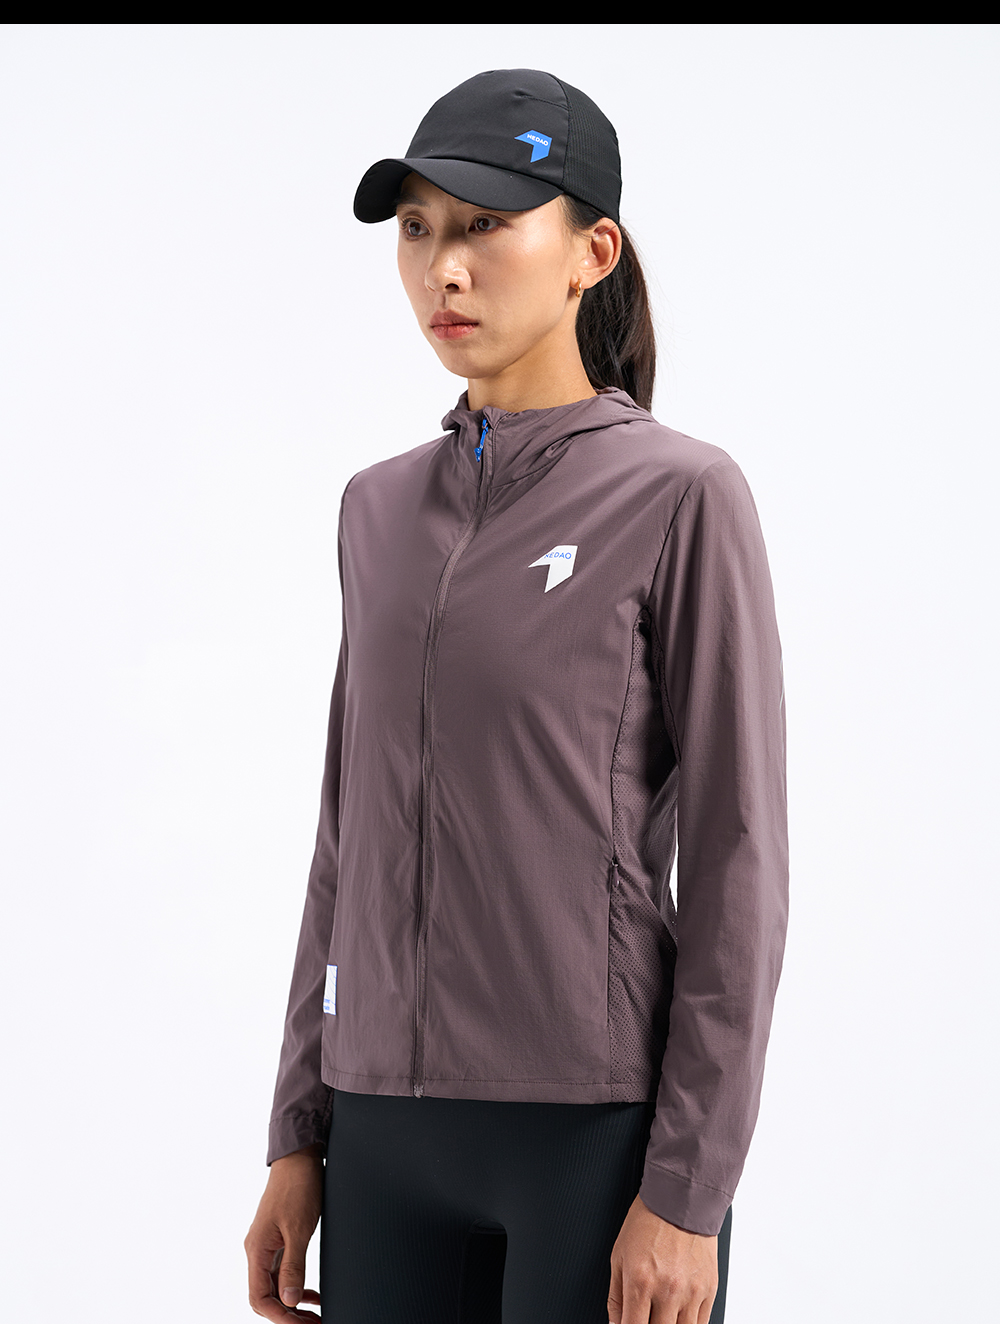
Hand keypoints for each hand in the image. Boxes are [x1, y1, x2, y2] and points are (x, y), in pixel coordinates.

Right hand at [245, 1144, 324, 1319]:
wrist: (299, 1156)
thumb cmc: (298, 1186)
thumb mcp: (299, 1228)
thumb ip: (293, 1266)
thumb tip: (290, 1301)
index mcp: (257, 1249)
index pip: (259, 1298)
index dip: (279, 1317)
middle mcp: (258, 1250)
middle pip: (264, 1297)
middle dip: (287, 1315)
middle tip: (313, 1323)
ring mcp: (267, 1245)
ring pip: (274, 1286)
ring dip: (292, 1304)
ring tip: (315, 1315)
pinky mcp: (278, 1239)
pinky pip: (281, 1272)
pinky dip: (295, 1286)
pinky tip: (311, 1294)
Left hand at [608, 1193, 718, 1323]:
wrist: (680, 1197)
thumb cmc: (647, 1221)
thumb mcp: (618, 1255)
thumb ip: (615, 1296)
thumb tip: (615, 1323)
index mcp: (640, 1282)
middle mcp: (667, 1290)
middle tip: (645, 1317)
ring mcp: (691, 1292)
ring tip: (661, 1316)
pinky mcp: (709, 1289)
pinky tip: (678, 1318)